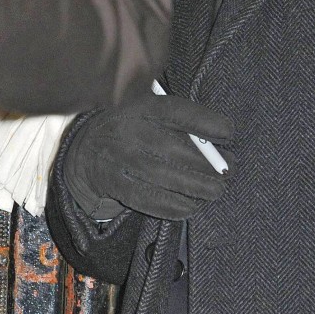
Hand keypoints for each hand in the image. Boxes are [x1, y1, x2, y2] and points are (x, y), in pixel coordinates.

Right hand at [63, 92, 231, 220]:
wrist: (85, 149)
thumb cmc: (131, 126)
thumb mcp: (147, 109)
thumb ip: (178, 120)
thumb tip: (218, 142)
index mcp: (142, 106)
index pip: (178, 112)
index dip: (206, 123)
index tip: (229, 133)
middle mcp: (130, 131)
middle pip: (176, 150)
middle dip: (209, 165)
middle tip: (228, 171)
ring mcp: (122, 159)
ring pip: (167, 179)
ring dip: (198, 188)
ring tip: (215, 190)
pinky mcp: (117, 184)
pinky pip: (152, 200)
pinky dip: (177, 206)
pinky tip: (191, 205)